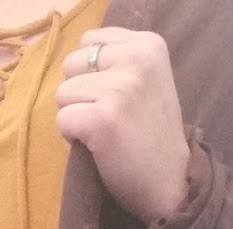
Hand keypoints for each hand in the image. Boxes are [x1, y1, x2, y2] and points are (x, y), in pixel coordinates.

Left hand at [56, 29, 190, 223]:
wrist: (170, 183)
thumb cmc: (152, 134)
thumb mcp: (149, 80)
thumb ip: (119, 59)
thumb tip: (74, 57)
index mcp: (148, 44)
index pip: (90, 39)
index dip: (90, 71)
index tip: (113, 95)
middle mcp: (136, 59)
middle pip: (71, 63)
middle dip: (79, 92)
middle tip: (105, 116)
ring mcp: (120, 88)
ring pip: (62, 93)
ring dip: (75, 115)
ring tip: (102, 131)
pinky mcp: (102, 119)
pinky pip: (62, 120)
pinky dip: (71, 137)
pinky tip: (96, 145)